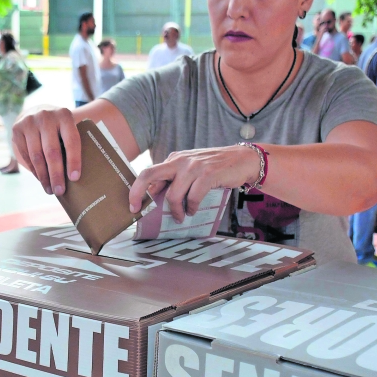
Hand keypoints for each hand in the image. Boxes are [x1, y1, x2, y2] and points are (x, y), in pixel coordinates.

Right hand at [13, 107, 82, 195]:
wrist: (37, 111)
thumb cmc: (59, 127)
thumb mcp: (68, 128)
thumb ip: (72, 144)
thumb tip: (75, 177)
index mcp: (64, 115)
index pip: (71, 141)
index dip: (74, 161)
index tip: (74, 178)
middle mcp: (46, 116)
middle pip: (52, 151)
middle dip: (56, 174)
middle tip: (59, 191)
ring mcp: (29, 122)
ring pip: (37, 156)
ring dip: (43, 176)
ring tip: (50, 189)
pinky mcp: (17, 129)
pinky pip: (25, 155)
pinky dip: (34, 170)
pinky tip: (41, 179)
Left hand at [128, 146, 260, 220]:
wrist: (243, 159)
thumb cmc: (215, 167)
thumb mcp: (191, 169)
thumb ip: (176, 179)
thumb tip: (158, 197)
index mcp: (174, 159)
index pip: (149, 173)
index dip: (137, 190)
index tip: (133, 205)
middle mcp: (180, 160)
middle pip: (149, 174)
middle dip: (138, 193)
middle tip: (138, 210)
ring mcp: (193, 166)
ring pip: (173, 194)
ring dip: (176, 211)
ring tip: (181, 217)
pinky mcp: (208, 174)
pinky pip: (193, 197)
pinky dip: (192, 208)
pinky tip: (193, 211)